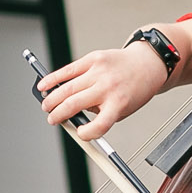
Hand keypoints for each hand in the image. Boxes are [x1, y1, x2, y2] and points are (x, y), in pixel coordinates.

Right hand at [36, 43, 171, 140]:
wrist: (147, 64)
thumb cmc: (134, 89)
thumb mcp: (123, 108)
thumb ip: (99, 113)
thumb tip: (70, 115)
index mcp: (118, 103)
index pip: (98, 125)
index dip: (86, 134)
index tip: (80, 133)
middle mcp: (108, 87)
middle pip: (73, 104)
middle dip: (57, 115)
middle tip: (52, 119)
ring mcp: (99, 72)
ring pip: (67, 88)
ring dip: (52, 100)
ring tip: (46, 106)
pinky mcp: (93, 59)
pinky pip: (68, 70)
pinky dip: (53, 79)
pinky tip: (44, 85)